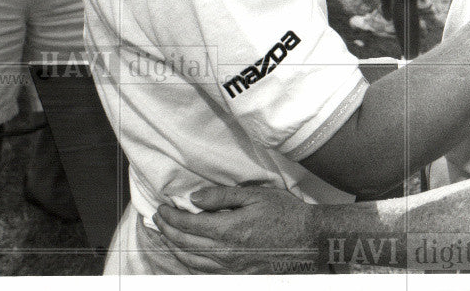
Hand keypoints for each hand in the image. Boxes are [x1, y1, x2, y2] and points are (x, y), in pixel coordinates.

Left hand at [153, 185, 314, 273]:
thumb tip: (194, 198)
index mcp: (228, 231)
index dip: (171, 216)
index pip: (188, 226)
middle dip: (167, 231)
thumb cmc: (285, 213)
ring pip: (191, 262)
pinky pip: (205, 272)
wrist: (309, 240)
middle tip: (160, 218)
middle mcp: (225, 253)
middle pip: (184, 245)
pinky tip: (189, 254)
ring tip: (168, 235)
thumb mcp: (256, 195)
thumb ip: (222, 197)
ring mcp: (231, 268)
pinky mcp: (238, 275)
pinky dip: (190, 263)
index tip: (162, 207)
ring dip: (174, 248)